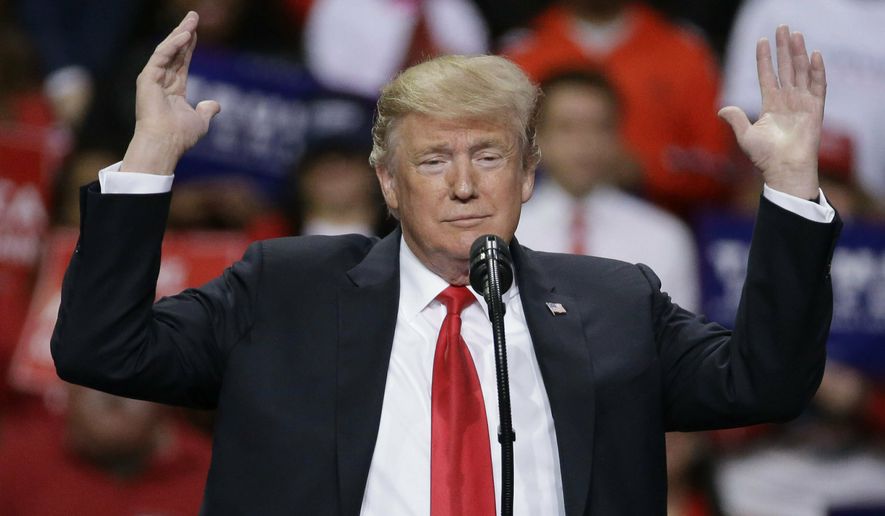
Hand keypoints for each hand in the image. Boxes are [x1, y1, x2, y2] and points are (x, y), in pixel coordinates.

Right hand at [121, 11, 219, 174]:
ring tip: (192, 20)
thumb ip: (206, 110)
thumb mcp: (200, 120)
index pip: (182, 61)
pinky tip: (186, 35)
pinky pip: (161, 56)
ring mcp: (153, 78)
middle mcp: (162, 81)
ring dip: (180, 33)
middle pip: (175, 51)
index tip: (196, 31)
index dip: (189, 46)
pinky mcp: (147, 78)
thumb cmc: (180, 136)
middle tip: (193, 16)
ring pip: (167, 50)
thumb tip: (216, 104)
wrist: (166, 143)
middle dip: (184, 32)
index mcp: (173, 89)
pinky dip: (173, 44)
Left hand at [719, 25, 825, 199]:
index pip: (767, 75)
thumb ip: (735, 120)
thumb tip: (721, 109)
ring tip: (795, 35)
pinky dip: (817, 71)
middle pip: (786, 68)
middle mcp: (787, 100)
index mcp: (771, 104)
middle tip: (782, 28)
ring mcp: (802, 103)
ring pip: (801, 72)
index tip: (761, 41)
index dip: (764, 58)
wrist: (783, 169)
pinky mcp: (815, 109)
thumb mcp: (745, 136)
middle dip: (784, 48)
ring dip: (799, 53)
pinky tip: (814, 55)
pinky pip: (818, 86)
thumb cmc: (765, 157)